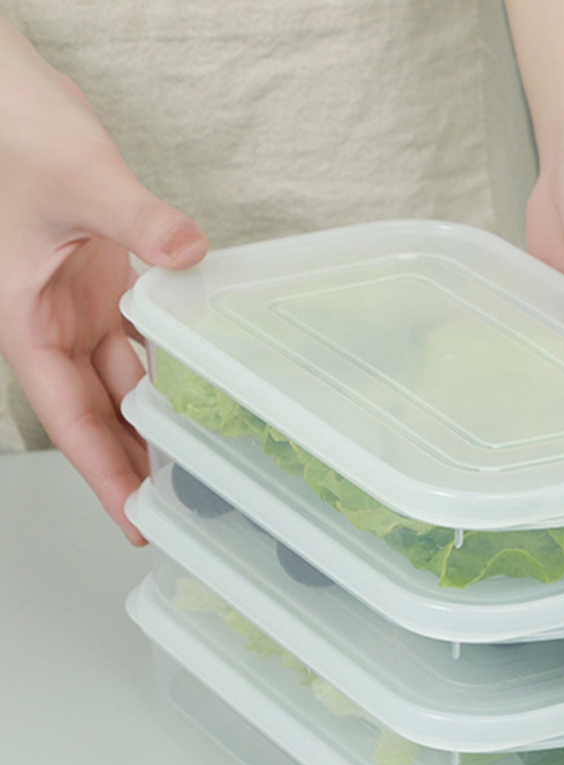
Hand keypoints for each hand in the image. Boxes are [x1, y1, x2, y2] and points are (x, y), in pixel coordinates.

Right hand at [0, 19, 207, 543]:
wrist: (22, 107)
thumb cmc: (26, 141)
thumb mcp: (82, 183)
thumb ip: (136, 219)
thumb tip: (185, 248)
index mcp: (27, 324)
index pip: (68, 417)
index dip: (102, 473)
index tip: (135, 522)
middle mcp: (54, 329)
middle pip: (99, 417)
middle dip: (135, 466)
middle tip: (182, 512)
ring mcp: (82, 313)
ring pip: (124, 388)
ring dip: (158, 425)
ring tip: (202, 467)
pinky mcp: (108, 292)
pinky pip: (143, 346)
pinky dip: (171, 371)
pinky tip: (206, 395)